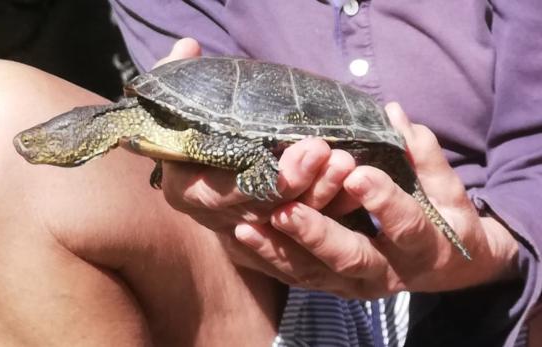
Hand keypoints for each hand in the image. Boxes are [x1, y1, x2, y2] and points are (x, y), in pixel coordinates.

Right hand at [154, 39, 364, 278]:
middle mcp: (215, 214)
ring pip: (286, 218)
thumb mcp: (177, 102)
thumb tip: (189, 46)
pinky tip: (353, 186)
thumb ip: (178, 77)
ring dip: (319, 193)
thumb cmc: (185, 126)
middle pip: (260, 207)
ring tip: (346, 163)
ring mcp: (244, 223)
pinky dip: (330, 207)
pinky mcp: (270, 226)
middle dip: (296, 182)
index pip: (222, 191)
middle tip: (327, 152)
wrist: (192, 158)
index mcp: (187, 190)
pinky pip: (304, 224)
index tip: (302, 148)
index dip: (260, 175)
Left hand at [234, 103, 519, 297]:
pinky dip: (269, 259)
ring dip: (280, 251)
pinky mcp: (331, 286)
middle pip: (351, 259)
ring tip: (248, 228)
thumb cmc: (445, 219)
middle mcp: (387, 274)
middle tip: (286, 210)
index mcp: (424, 248)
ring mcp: (354, 285)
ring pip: (314, 275)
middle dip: (317, 234)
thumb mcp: (445, 189)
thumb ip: (423, 155)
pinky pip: (296, 277)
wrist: (442, 265)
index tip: (357, 173)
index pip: (406, 227)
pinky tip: (243, 237)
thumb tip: (394, 113)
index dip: (383, 202)